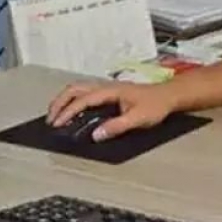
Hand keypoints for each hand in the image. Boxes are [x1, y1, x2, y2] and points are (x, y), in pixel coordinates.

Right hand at [46, 81, 175, 141]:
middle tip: (50, 120)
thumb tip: (97, 134)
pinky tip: (74, 112)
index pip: (82, 100)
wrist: (170, 95)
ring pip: (78, 89)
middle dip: (58, 103)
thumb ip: (117, 126)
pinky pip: (85, 93)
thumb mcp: (138, 118)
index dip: (68, 112)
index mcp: (110, 91)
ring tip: (57, 116)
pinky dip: (74, 101)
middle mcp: (106, 87)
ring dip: (65, 101)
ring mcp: (108, 89)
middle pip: (74, 89)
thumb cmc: (157, 104)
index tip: (57, 124)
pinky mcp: (110, 93)